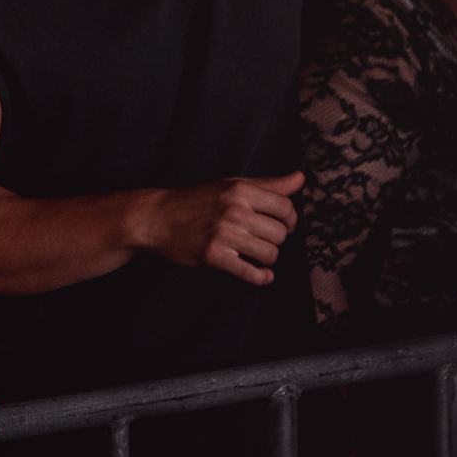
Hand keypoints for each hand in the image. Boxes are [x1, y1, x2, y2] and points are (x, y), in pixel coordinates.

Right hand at [149, 172, 302, 284]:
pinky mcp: (213, 256)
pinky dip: (260, 277)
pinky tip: (262, 275)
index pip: (285, 209)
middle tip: (261, 239)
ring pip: (269, 254)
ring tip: (254, 253)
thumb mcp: (231, 185)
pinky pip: (249, 273)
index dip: (289, 220)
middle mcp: (235, 211)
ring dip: (266, 258)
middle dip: (275, 239)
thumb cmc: (196, 200)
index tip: (282, 226)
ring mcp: (224, 234)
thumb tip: (300, 178)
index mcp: (241, 190)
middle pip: (280, 234)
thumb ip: (269, 185)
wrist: (156, 217)